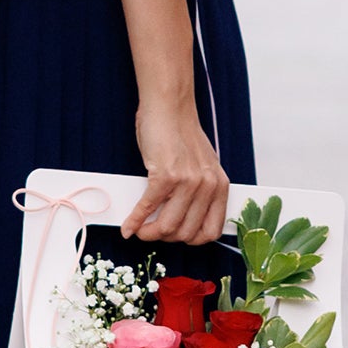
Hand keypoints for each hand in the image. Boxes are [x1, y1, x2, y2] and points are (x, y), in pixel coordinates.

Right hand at [124, 97, 228, 247]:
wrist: (169, 107)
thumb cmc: (181, 134)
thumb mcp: (202, 165)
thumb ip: (200, 191)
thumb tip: (183, 218)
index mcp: (219, 186)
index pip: (211, 231)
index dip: (191, 240)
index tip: (177, 236)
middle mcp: (207, 186)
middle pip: (186, 233)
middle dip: (166, 238)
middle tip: (152, 232)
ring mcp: (187, 182)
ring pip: (167, 227)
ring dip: (149, 234)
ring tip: (140, 231)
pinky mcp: (165, 176)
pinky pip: (147, 208)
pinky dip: (134, 221)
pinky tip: (128, 226)